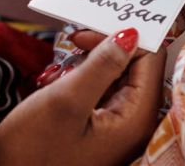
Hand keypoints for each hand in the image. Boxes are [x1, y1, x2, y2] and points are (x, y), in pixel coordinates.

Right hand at [0, 28, 163, 165]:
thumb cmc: (32, 152)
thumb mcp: (66, 101)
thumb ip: (102, 64)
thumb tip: (132, 33)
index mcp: (136, 117)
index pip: (151, 59)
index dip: (124, 36)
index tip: (87, 32)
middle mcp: (134, 123)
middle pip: (135, 66)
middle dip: (104, 49)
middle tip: (71, 43)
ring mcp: (117, 128)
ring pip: (116, 77)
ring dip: (88, 64)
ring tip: (57, 72)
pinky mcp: (99, 130)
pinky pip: (100, 93)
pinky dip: (80, 81)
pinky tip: (56, 84)